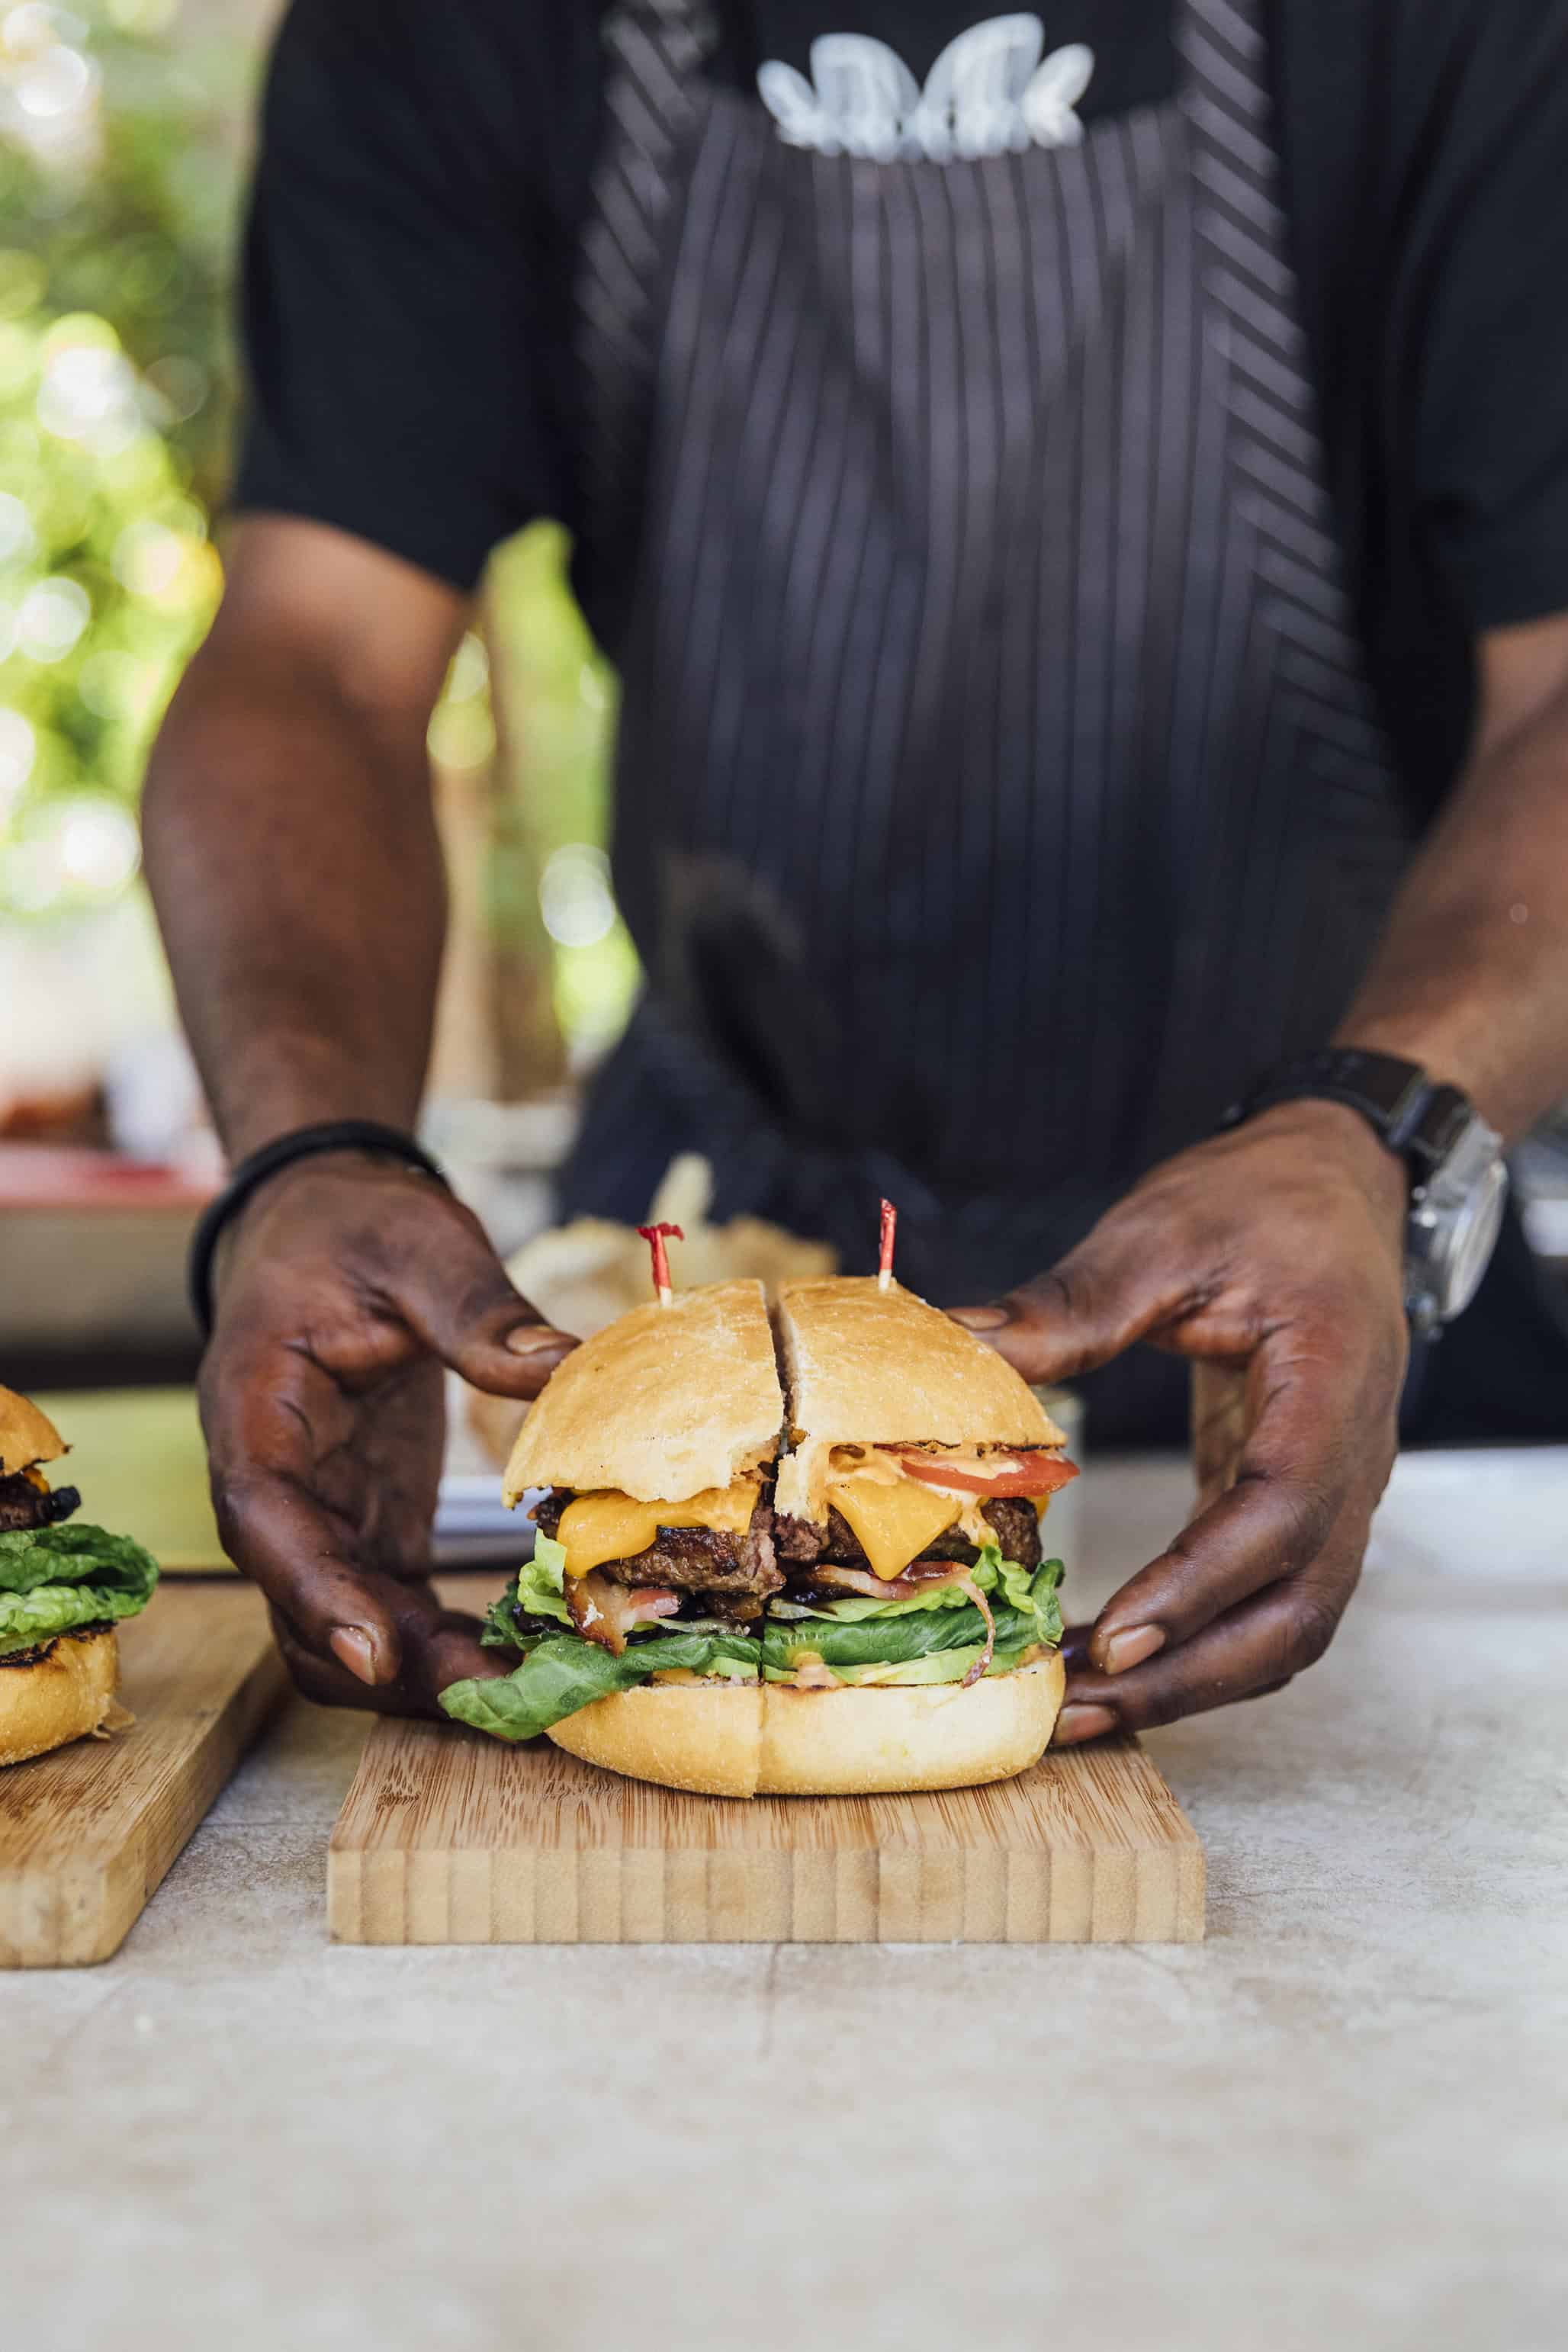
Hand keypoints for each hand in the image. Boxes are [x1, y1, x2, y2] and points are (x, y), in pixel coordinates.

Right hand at [199, 1155, 573, 1713]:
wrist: (326, 1222)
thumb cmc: (355, 1227)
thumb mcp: (420, 1245)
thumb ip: (478, 1309)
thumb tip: (564, 1365)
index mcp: (257, 1411)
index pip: (264, 1519)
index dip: (317, 1595)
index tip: (379, 1655)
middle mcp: (274, 1485)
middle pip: (301, 1609)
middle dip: (394, 1665)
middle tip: (505, 1692)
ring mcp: (320, 1517)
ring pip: (340, 1633)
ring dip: (423, 1674)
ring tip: (529, 1689)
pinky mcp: (366, 1527)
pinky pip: (391, 1613)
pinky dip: (446, 1648)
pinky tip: (525, 1658)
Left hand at [950, 1103, 1408, 1740]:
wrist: (1338, 1186)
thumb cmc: (1262, 1199)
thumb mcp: (1164, 1233)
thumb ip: (1071, 1303)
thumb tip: (956, 1344)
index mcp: (1332, 1384)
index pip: (1281, 1511)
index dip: (1200, 1584)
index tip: (1114, 1635)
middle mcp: (1352, 1459)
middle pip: (1297, 1610)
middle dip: (1187, 1674)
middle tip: (1073, 1705)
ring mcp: (1335, 1493)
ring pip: (1287, 1628)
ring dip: (1190, 1681)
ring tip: (1078, 1707)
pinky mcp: (1293, 1504)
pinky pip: (1262, 1603)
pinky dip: (1195, 1647)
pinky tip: (1108, 1659)